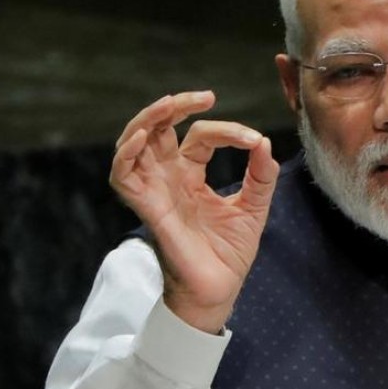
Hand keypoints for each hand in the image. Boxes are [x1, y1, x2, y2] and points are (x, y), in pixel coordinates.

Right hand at [110, 91, 279, 332]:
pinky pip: (123, 177)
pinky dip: (126, 154)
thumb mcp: (254, 207)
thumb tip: (265, 143)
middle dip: (173, 106)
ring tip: (169, 104)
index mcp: (191, 175)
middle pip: (158, 129)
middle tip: (203, 97)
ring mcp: (155, 192)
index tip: (253, 140)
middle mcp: (168, 178)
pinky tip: (143, 138)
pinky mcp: (148, 209)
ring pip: (133, 144)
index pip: (199, 137)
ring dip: (146, 120)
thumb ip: (261, 176)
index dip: (226, 131)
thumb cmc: (230, 253)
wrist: (220, 291)